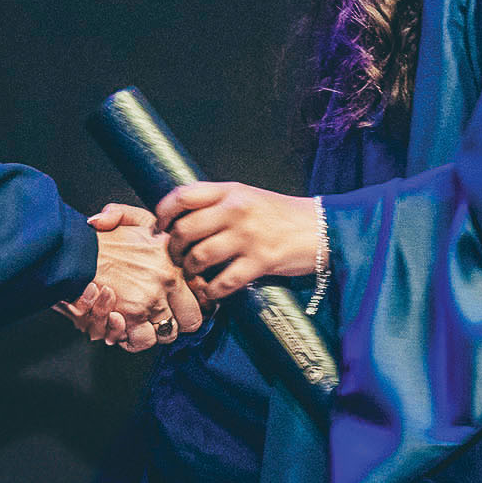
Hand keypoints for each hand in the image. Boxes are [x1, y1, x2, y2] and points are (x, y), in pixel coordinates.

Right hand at [51, 204, 201, 351]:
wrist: (74, 251)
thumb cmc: (102, 236)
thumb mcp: (133, 218)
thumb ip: (152, 223)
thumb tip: (159, 232)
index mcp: (173, 264)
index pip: (203, 297)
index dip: (193, 304)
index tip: (182, 305)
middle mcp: (166, 285)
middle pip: (190, 322)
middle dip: (177, 322)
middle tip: (162, 317)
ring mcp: (149, 303)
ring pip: (165, 335)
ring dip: (151, 333)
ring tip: (137, 322)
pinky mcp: (128, 318)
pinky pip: (139, 341)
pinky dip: (131, 338)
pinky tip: (121, 325)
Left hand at [155, 181, 322, 303]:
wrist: (321, 228)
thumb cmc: (281, 215)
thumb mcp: (248, 197)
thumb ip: (218, 203)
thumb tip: (181, 218)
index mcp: (230, 191)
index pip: (182, 196)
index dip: (163, 213)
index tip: (160, 227)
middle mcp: (236, 210)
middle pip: (185, 229)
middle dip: (172, 248)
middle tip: (174, 257)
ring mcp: (248, 236)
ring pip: (199, 256)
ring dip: (190, 270)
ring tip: (193, 273)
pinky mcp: (261, 261)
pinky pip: (223, 281)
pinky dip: (211, 290)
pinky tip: (212, 291)